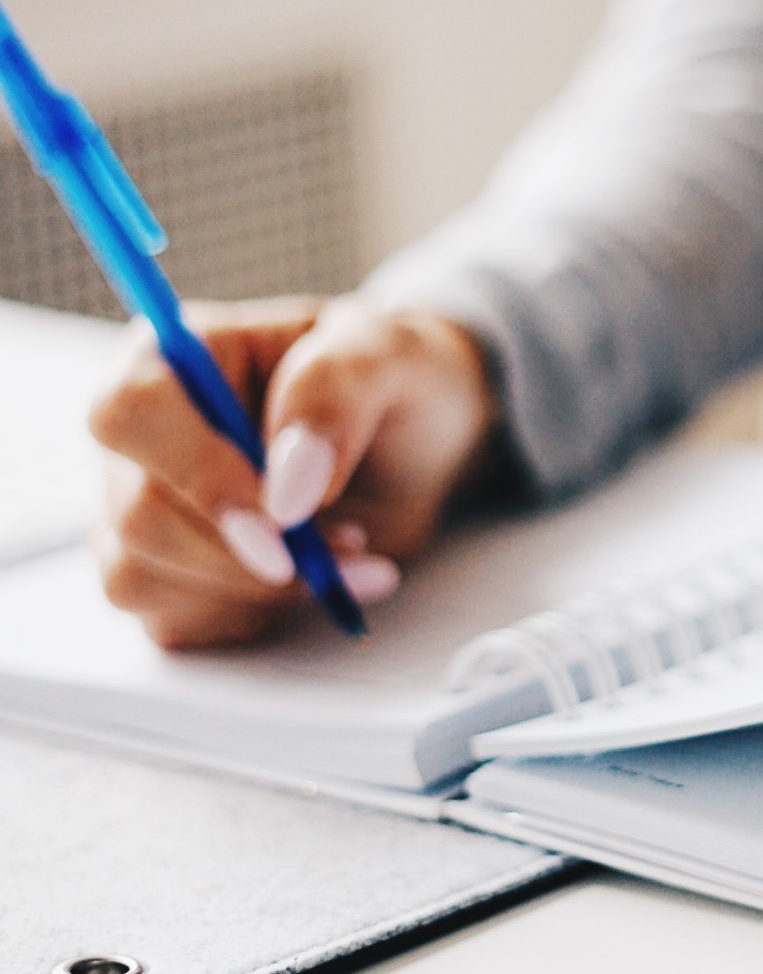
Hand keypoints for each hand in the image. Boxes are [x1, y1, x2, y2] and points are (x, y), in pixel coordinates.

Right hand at [89, 295, 500, 648]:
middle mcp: (146, 433)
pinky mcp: (165, 572)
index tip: (283, 517)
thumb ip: (335, 394)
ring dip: (259, 588)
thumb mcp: (389, 354)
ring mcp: (145, 506)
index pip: (131, 412)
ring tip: (348, 548)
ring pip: (143, 577)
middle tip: (350, 541)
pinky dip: (254, 614)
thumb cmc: (395, 379)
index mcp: (178, 353)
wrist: (419, 440)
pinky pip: (172, 619)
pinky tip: (314, 578)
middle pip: (138, 513)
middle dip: (248, 551)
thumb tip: (287, 487)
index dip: (197, 473)